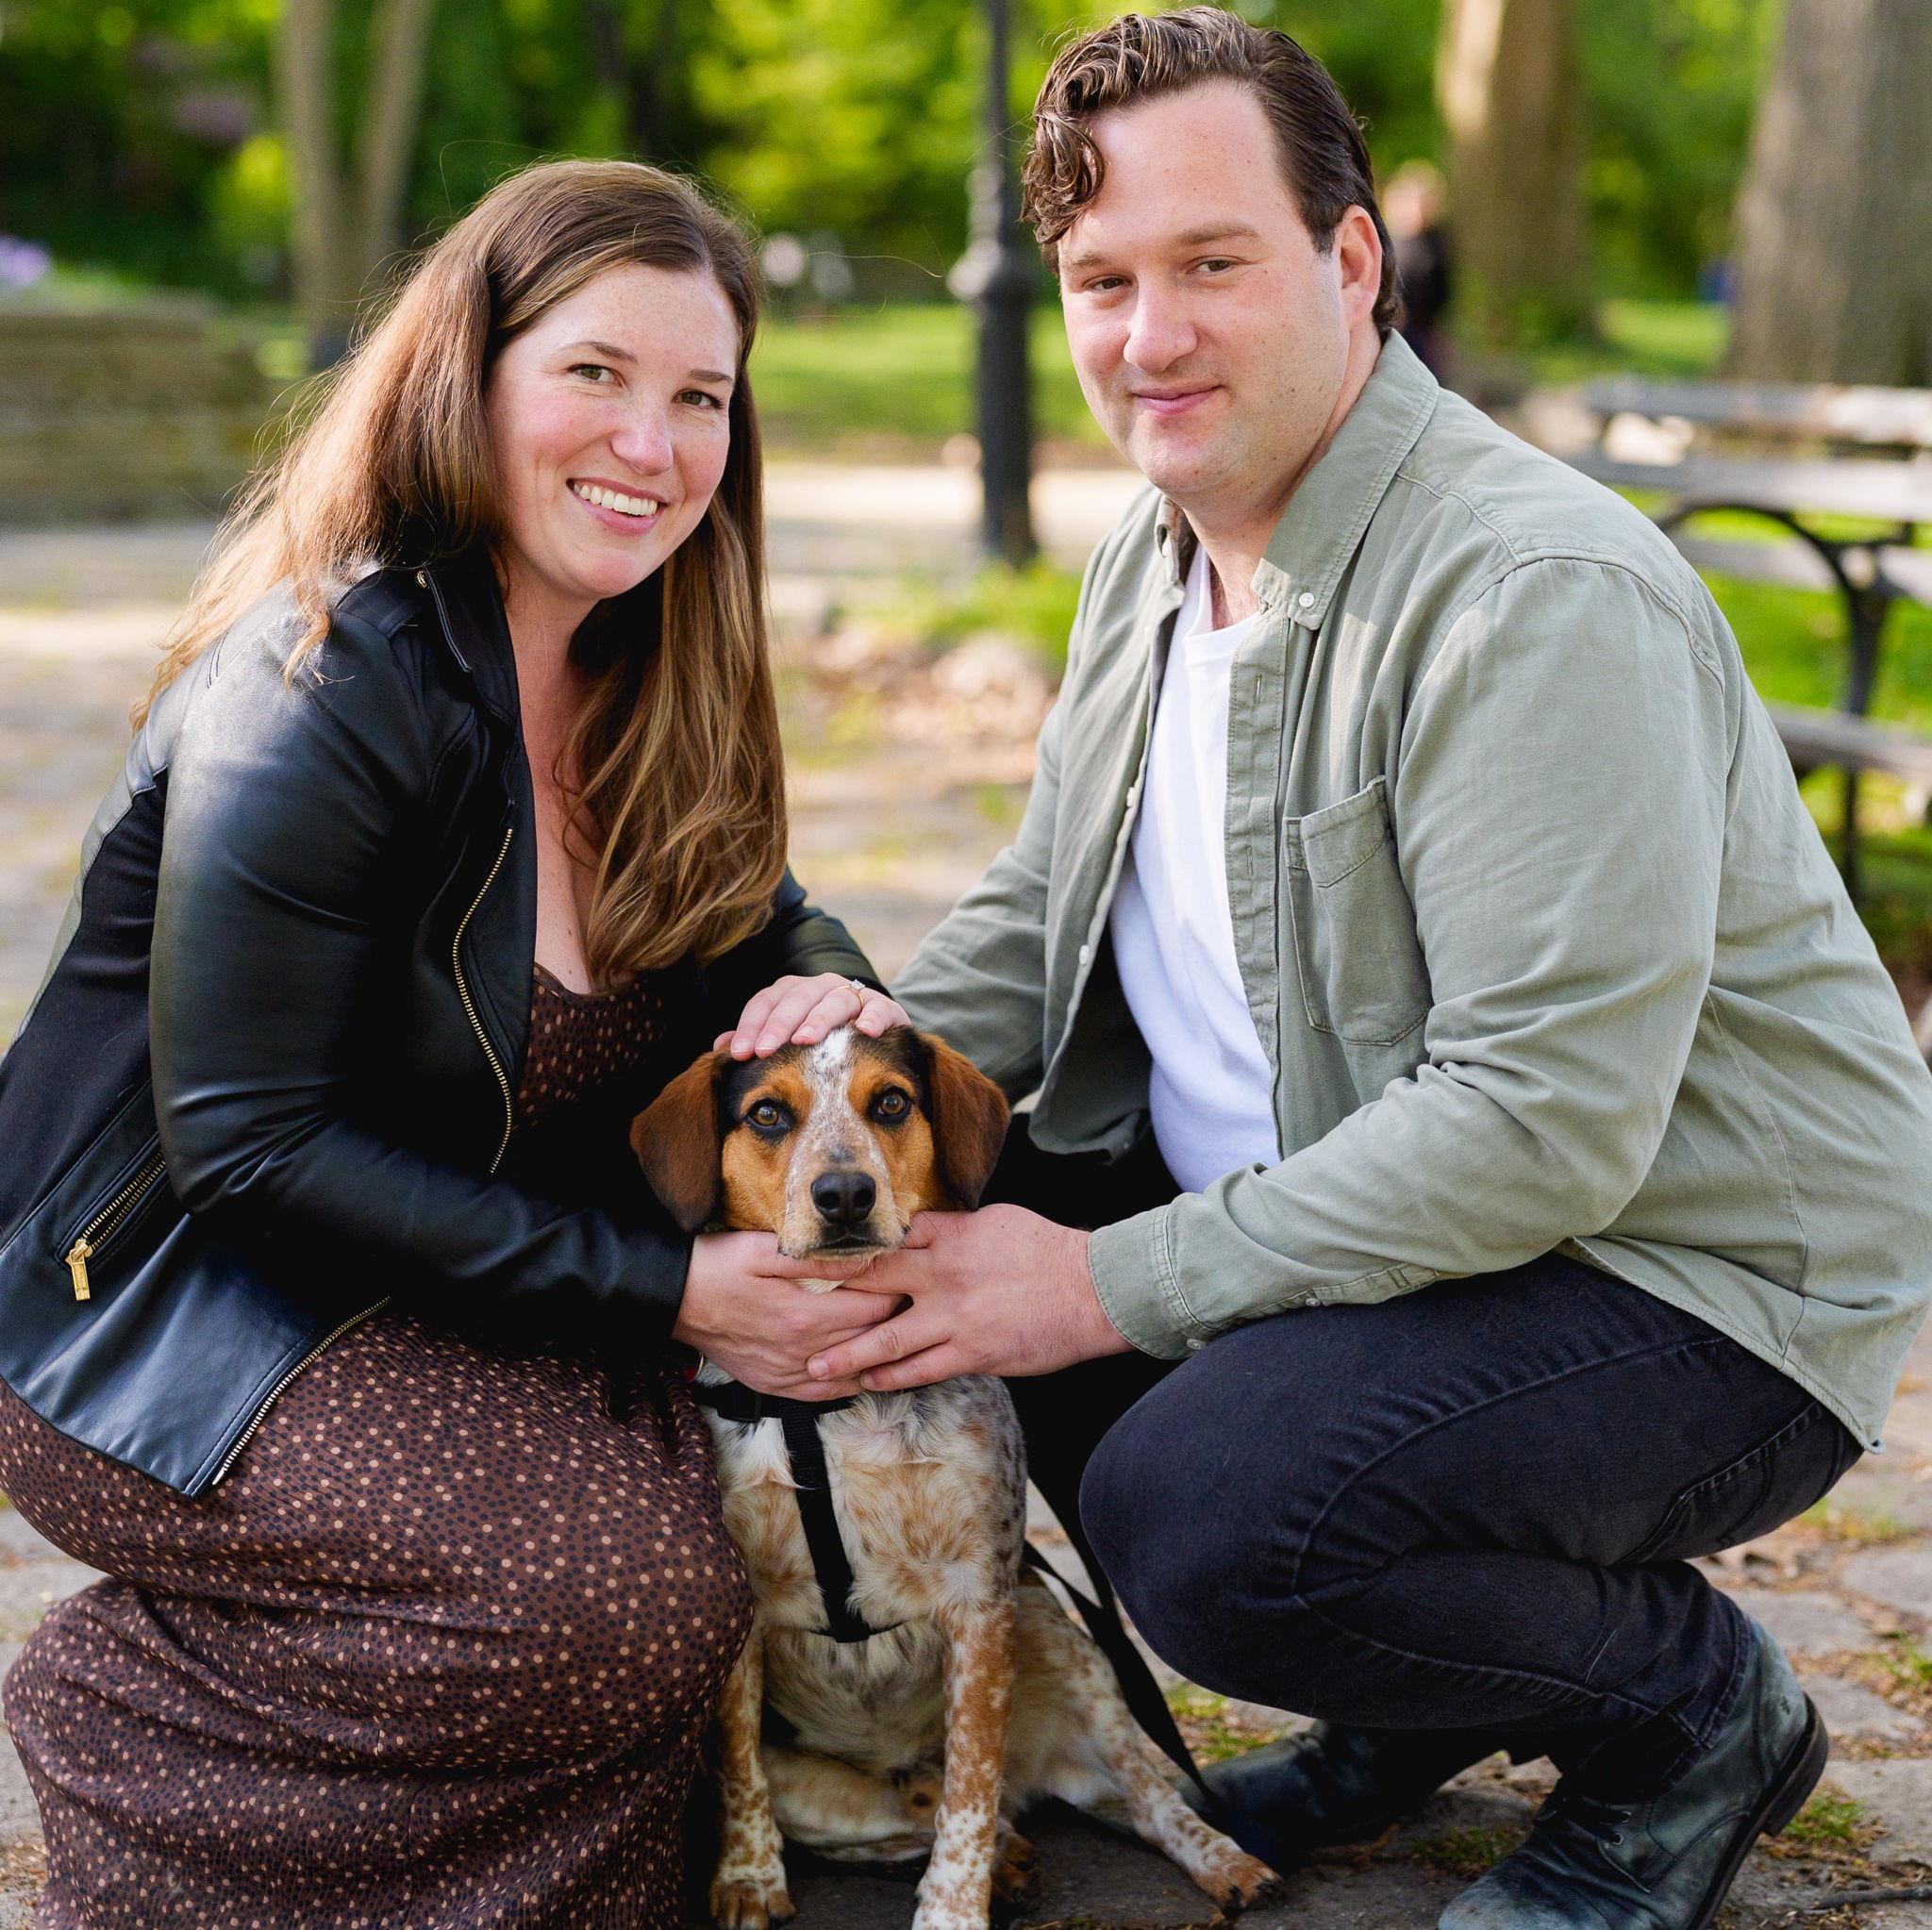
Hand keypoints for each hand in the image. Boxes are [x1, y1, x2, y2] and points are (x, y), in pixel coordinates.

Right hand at [674, 1230, 900, 1399]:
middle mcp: (801, 1353)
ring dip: (877, 1358)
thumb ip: (818, 1259)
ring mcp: (787, 1374)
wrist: (673, 1299)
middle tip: (913, 1307)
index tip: (911, 1280)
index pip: (874, 1310)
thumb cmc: (719, 1266)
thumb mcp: (765, 1250)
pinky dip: (848, 1384)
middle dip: (895, 1325)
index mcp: (805, 1317)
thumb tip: (865, 1261)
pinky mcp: (773, 1385)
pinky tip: (860, 1372)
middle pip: (869, 1343)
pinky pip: (823, 1394)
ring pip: (851, 1375)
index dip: (898, 1295)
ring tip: (897, 1339)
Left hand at [714, 973, 909, 1058]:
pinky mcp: (884, 1007)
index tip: (740, 1055)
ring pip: (834, 1000)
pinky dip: (872, 1017)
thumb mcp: (786, 1042)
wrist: (872, 1035)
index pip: (765, 1002)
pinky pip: (878, 1008)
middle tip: (764, 1051)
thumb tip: (719, 1048)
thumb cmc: (821, 1046)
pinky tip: (865, 1033)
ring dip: (819, 1019)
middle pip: (796, 999)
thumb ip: (755, 1042)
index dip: (751, 1026)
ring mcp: (853, 995)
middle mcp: (820, 987)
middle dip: (778, 1025)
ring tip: (805, 1040)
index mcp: (792, 993)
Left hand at [802, 1205, 1131, 1391]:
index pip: (883, 1235)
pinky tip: (865, 1383)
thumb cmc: (1048, 1251)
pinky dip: (890, 1377)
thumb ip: (954, 1228)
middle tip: (777, 1295)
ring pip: (886, 1337)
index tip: (803, 1245)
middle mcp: (942, 1274)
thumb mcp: (996, 1222)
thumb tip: (924, 1225)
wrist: (1094, 1290)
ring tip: (811, 1364)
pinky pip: (921, 1370)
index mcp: (949, 1236)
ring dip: (845, 1352)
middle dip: (821, 1287)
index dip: (839, 1241)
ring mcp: (955, 1316)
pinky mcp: (973, 1352)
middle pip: (870, 1278)